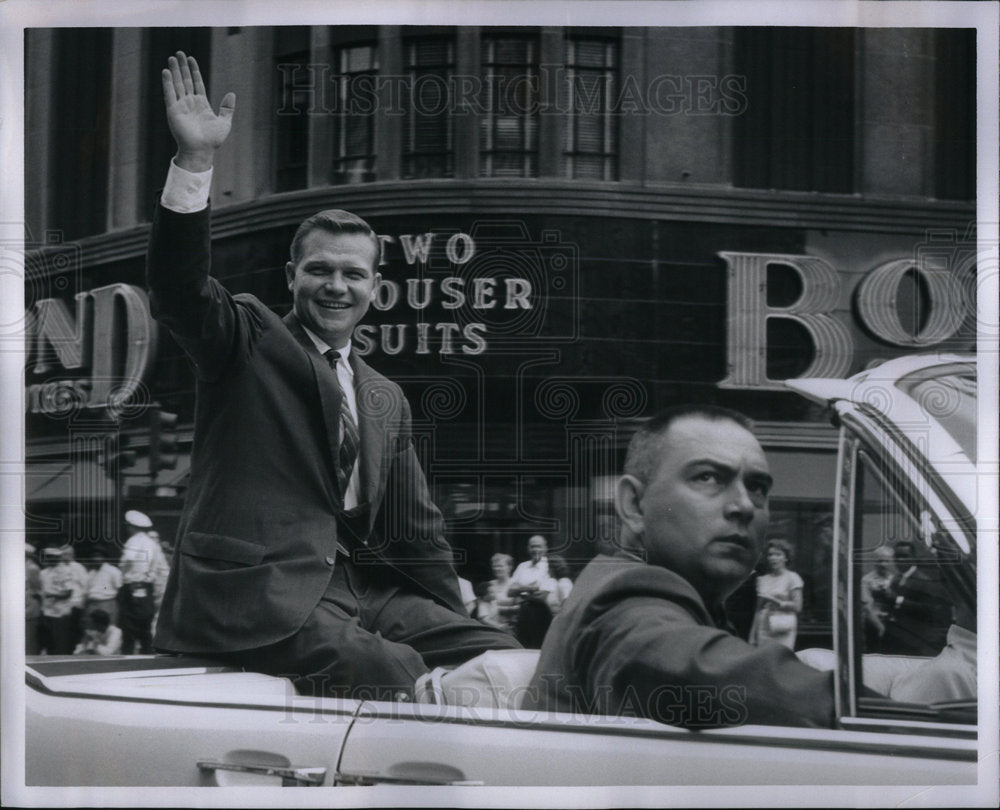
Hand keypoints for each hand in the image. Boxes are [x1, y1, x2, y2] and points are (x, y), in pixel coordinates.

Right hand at [161, 52, 234, 171]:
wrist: (202, 151)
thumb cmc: (213, 140)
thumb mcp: (224, 122)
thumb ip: (227, 108)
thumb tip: (232, 94)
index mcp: (201, 103)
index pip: (196, 83)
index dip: (194, 71)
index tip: (191, 59)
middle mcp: (190, 102)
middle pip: (185, 80)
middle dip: (182, 67)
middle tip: (179, 53)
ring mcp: (181, 106)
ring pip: (177, 84)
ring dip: (174, 71)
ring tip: (172, 58)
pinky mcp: (173, 110)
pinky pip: (170, 94)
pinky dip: (167, 83)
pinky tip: (166, 71)